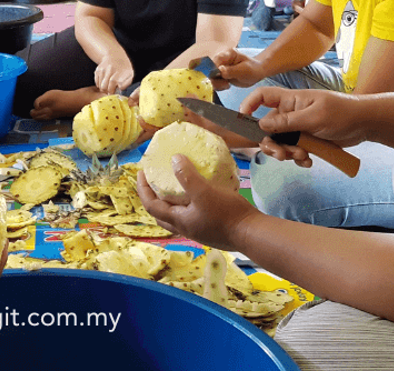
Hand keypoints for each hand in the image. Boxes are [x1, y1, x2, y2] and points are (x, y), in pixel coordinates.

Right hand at [95, 52, 133, 94]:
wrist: (114, 56)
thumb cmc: (123, 68)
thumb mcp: (130, 74)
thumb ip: (126, 83)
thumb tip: (119, 90)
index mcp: (121, 72)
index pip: (117, 86)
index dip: (115, 90)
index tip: (116, 91)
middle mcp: (111, 70)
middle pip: (106, 88)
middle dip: (109, 92)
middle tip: (111, 91)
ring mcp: (103, 70)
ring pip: (101, 87)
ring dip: (104, 88)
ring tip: (108, 85)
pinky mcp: (98, 70)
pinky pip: (97, 83)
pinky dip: (100, 84)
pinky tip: (105, 81)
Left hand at [136, 156, 258, 251]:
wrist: (252, 234)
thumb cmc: (227, 214)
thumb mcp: (204, 191)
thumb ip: (187, 177)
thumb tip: (174, 160)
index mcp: (179, 220)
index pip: (151, 205)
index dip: (142, 189)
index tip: (141, 173)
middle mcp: (186, 228)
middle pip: (160, 214)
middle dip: (153, 197)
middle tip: (153, 181)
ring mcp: (199, 230)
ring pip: (176, 216)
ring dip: (170, 202)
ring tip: (174, 185)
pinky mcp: (211, 229)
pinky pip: (192, 215)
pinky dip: (188, 204)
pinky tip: (199, 194)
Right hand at [211, 48, 265, 89]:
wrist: (256, 73)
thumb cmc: (253, 69)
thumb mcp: (244, 70)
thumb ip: (231, 70)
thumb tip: (219, 70)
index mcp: (228, 54)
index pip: (217, 59)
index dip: (214, 68)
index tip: (219, 76)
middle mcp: (222, 60)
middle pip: (210, 68)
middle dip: (215, 78)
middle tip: (226, 84)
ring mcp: (219, 67)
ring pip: (211, 76)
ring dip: (217, 83)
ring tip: (227, 85)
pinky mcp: (219, 75)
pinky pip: (214, 81)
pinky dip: (218, 86)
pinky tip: (226, 86)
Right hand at [240, 86, 369, 160]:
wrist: (365, 124)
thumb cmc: (342, 113)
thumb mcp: (313, 117)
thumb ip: (287, 122)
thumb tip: (261, 124)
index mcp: (290, 101)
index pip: (262, 96)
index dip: (249, 105)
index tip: (243, 120)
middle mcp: (290, 114)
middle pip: (267, 128)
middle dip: (272, 144)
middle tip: (282, 154)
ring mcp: (298, 128)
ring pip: (280, 143)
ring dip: (287, 153)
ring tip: (302, 157)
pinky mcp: (307, 141)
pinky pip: (293, 152)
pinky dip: (298, 159)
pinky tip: (309, 161)